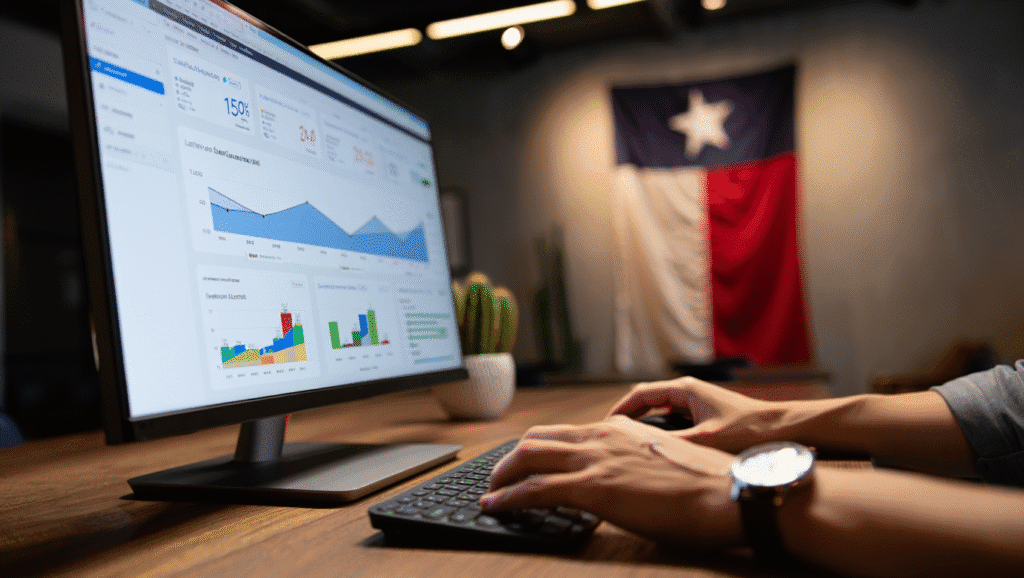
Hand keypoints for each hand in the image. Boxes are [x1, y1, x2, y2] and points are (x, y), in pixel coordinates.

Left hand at [481, 415, 741, 547]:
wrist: (725, 493)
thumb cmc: (707, 484)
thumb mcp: (665, 459)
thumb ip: (638, 460)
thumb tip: (629, 475)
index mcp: (620, 428)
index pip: (566, 431)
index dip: (541, 446)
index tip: (528, 459)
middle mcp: (601, 436)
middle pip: (538, 438)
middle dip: (513, 457)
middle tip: (501, 474)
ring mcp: (594, 460)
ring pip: (528, 457)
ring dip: (503, 474)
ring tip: (491, 490)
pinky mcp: (591, 488)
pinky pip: (533, 490)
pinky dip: (507, 497)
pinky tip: (494, 506)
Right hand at [608, 377, 789, 452]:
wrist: (783, 429)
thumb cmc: (749, 430)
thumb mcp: (706, 440)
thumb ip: (673, 444)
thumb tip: (642, 451)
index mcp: (685, 389)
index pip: (640, 394)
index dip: (619, 410)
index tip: (604, 426)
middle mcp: (688, 391)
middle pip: (646, 399)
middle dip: (627, 416)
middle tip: (611, 436)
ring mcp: (696, 402)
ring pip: (659, 411)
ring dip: (643, 423)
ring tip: (628, 443)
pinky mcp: (704, 415)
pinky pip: (673, 420)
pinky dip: (660, 430)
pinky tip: (658, 448)